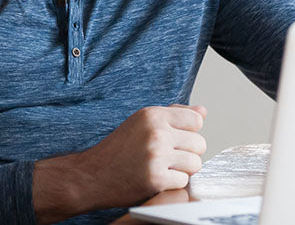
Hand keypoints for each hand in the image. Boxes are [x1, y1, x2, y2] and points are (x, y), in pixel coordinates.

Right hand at [33, 104, 207, 222]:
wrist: (92, 175)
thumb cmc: (117, 150)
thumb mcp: (141, 123)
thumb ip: (173, 115)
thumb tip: (202, 111)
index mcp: (152, 115)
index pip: (196, 120)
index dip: (189, 132)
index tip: (176, 139)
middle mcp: (156, 132)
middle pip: (200, 143)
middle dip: (188, 153)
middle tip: (168, 157)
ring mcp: (156, 156)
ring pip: (195, 163)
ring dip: (183, 170)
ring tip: (164, 168)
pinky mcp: (156, 179)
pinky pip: (184, 181)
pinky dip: (173, 183)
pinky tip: (157, 179)